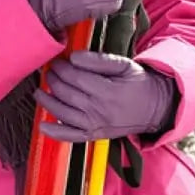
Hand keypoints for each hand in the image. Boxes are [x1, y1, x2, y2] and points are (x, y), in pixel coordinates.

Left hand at [35, 50, 176, 141]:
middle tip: (49, 71)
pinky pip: (71, 136)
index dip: (62, 68)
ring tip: (39, 91)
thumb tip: (74, 57)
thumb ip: (99, 60)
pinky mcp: (94, 135)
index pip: (76, 78)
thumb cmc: (138, 83)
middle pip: (67, 94)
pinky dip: (55, 133)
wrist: (155, 108)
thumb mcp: (124, 65)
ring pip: (63, 113)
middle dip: (53, 80)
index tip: (56, 61)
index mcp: (109, 92)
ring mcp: (96, 125)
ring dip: (47, 101)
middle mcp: (100, 111)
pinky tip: (42, 126)